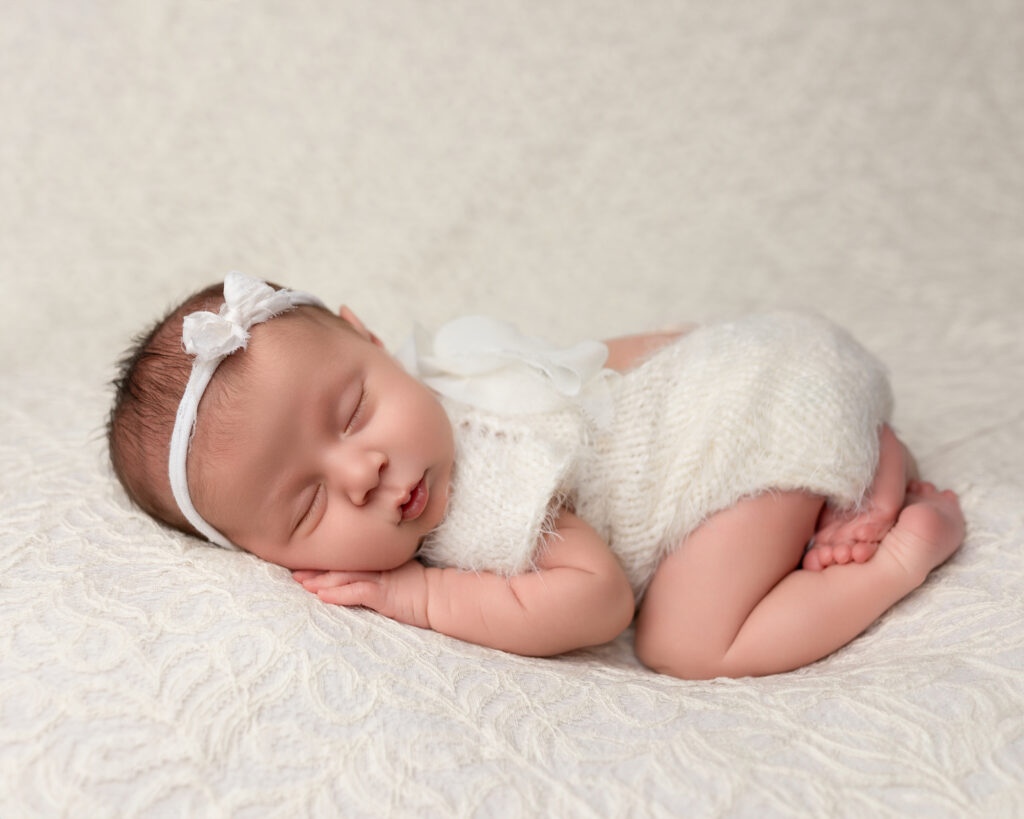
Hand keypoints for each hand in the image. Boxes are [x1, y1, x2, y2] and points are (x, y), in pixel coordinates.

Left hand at [292, 561, 430, 628]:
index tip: (305, 562)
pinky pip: (357, 593)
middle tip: (293, 571)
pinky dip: (338, 595)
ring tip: (301, 583)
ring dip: (321, 581)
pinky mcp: (384, 595)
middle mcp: (376, 567)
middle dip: (315, 569)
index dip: (325, 561)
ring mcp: (380, 579)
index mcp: (377, 562)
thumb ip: (380, 572)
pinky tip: (322, 596)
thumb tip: (360, 574)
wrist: (442, 597)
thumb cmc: (421, 589)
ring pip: (344, 577)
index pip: (347, 560)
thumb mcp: (397, 575)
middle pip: (340, 566)